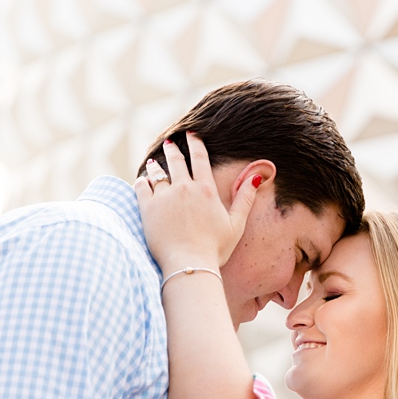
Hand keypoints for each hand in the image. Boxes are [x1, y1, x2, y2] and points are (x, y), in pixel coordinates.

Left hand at [135, 133, 261, 274]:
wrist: (189, 264)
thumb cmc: (215, 249)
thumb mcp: (236, 224)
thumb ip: (245, 199)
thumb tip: (256, 177)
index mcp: (206, 190)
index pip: (200, 159)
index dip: (196, 144)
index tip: (192, 134)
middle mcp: (184, 188)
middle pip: (177, 161)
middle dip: (173, 149)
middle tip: (169, 143)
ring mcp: (164, 197)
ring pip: (157, 173)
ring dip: (155, 166)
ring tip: (153, 163)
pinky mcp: (148, 208)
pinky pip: (141, 187)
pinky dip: (141, 181)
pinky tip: (142, 180)